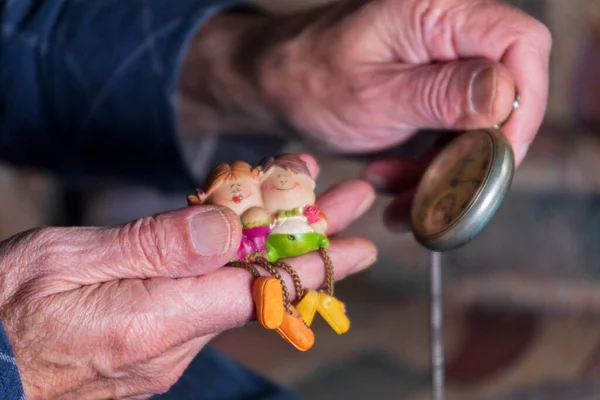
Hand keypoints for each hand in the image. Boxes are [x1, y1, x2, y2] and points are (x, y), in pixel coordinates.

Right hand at [0, 155, 375, 398]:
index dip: (314, 260)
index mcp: (158, 317)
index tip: (361, 239)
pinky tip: (237, 237)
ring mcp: (167, 347)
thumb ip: (151, 246)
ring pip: (235, 287)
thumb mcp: (68, 259)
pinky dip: (231, 264)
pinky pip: (207, 298)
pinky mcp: (155, 344)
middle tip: (347, 204)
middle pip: (259, 284)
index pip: (260, 286)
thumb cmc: (7, 311)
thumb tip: (225, 229)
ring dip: (268, 245)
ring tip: (298, 202)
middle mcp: (175, 340)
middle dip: (307, 239)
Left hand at [180, 0, 549, 230]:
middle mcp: (446, 35)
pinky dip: (424, 169)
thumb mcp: (372, 95)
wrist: (272, 86)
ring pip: (476, 125)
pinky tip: (389, 181)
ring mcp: (438, 68)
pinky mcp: (426, 96)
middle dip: (475, 153)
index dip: (525, 102)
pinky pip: (447, 137)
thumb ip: (441, 94)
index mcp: (436, 15)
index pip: (520, 43)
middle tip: (441, 190)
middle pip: (504, 92)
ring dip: (443, 169)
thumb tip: (507, 96)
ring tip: (393, 188)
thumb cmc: (308, 79)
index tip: (499, 156)